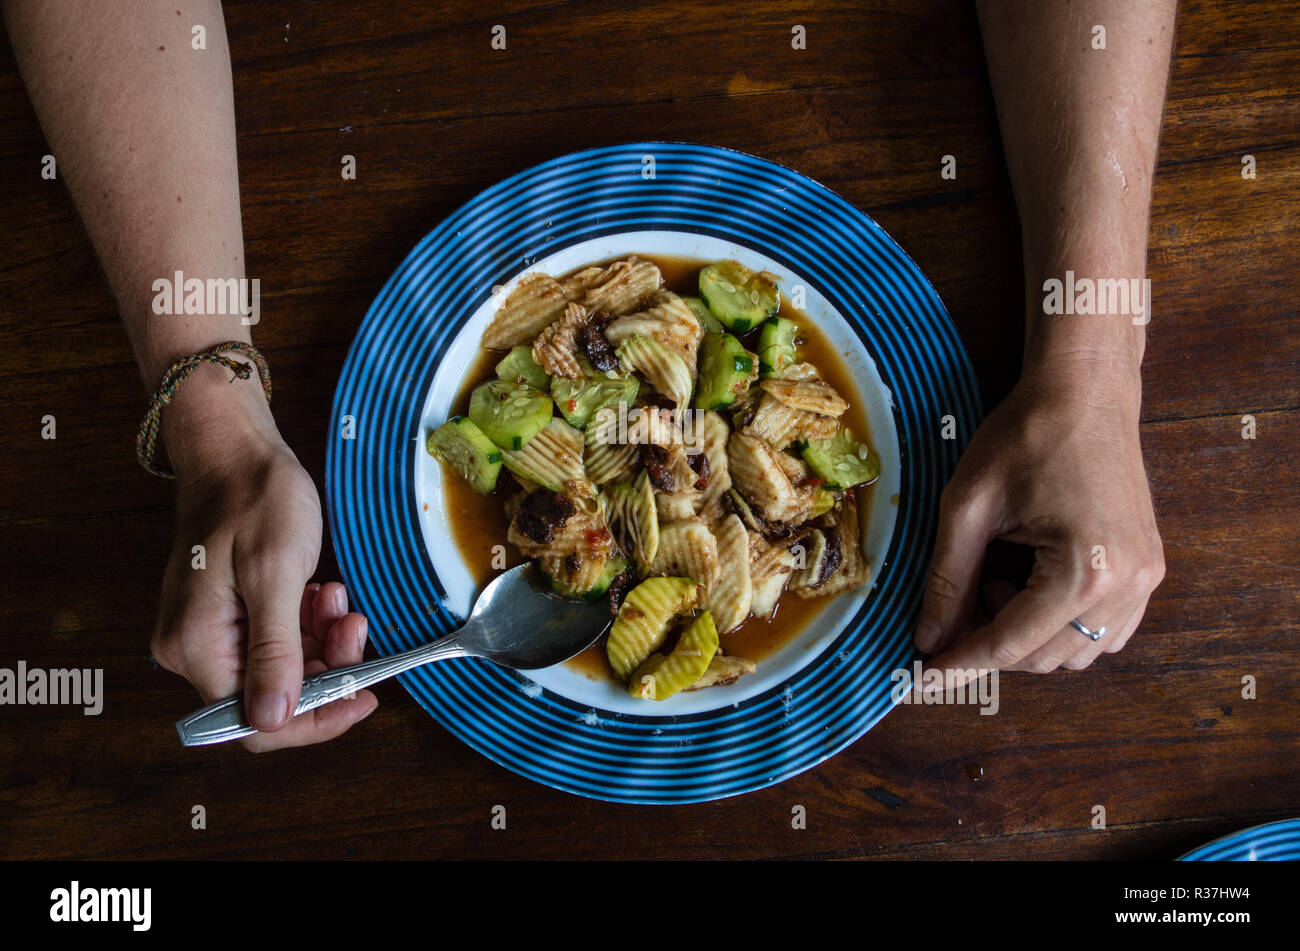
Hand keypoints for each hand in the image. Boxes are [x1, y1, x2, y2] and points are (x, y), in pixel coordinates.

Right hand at [149, 374, 377, 749]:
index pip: (256, 724)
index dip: (315, 721)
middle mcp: (195, 649)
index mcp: (197, 648)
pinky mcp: (229, 615)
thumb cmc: (254, 499)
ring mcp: (211, 632)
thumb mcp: (274, 574)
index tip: (366, 697)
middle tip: (356, 623)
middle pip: (273, 697)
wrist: (235, 450)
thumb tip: (271, 721)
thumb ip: (275, 652)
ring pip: (284, 668)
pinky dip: (309, 623)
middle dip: (327, 668)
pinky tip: (323, 590)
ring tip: (337, 596)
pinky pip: (277, 640)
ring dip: (323, 641)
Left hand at [914, 356, 1164, 678]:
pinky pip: (1102, 628)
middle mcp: (1126, 585)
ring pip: (1075, 651)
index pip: (1011, 644)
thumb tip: (928, 640)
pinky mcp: (1147, 568)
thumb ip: (946, 581)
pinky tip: (1030, 577)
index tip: (922, 676)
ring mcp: (1145, 579)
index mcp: (1083, 570)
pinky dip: (1058, 621)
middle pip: (1044, 657)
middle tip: (961, 592)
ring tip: (999, 572)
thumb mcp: (967, 508)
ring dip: (1026, 632)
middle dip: (991, 639)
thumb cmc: (1024, 436)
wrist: (1085, 391)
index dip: (960, 662)